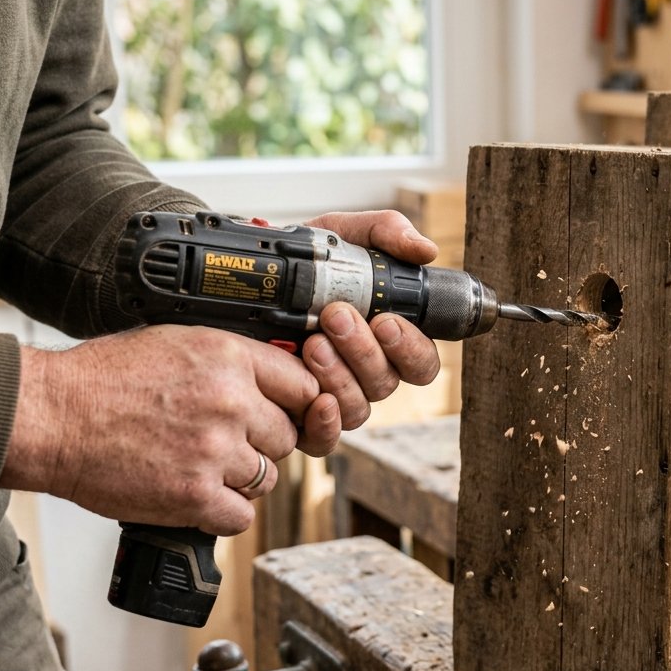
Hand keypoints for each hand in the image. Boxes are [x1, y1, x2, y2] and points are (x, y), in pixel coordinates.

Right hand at [1, 326, 321, 535]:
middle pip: (287, 437)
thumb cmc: (103, 380)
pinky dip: (223, 512)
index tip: (280, 414)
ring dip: (241, 479)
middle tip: (223, 442)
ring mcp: (215, 450)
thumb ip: (232, 362)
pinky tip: (198, 496)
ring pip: (267, 477)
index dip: (295, 405)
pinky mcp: (194, 494)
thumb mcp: (178, 343)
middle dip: (262, 443)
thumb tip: (274, 381)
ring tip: (201, 466)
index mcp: (230, 358)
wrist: (53, 417)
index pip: (304, 387)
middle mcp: (231, 402)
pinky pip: (242, 515)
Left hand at [295, 210, 441, 455]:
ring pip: (358, 407)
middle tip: (334, 316)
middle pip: (387, 383)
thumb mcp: (342, 234)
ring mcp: (334, 396)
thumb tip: (425, 250)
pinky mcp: (300, 417)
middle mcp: (366, 372)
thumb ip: (385, 232)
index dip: (410, 348)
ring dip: (340, 375)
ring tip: (312, 342)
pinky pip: (323, 438)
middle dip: (364, 351)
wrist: (244, 277)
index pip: (421, 362)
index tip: (385, 320)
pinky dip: (323, 423)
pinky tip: (312, 398)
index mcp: (387, 339)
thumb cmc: (304, 261)